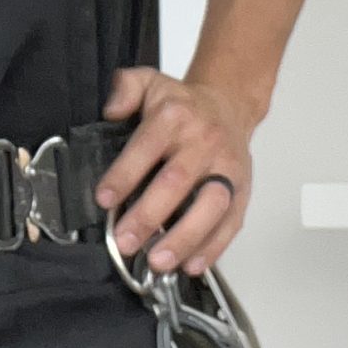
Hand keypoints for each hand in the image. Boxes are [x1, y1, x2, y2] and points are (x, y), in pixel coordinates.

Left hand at [94, 67, 254, 276]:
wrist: (229, 105)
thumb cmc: (183, 105)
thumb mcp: (149, 82)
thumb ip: (125, 89)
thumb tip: (111, 110)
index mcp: (176, 116)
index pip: (146, 147)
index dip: (124, 175)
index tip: (104, 200)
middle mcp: (204, 142)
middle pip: (177, 182)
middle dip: (148, 216)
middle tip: (124, 241)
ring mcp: (227, 168)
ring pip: (210, 206)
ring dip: (184, 238)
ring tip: (158, 261)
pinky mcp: (242, 190)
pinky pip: (231, 222)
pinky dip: (213, 247)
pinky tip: (191, 265)